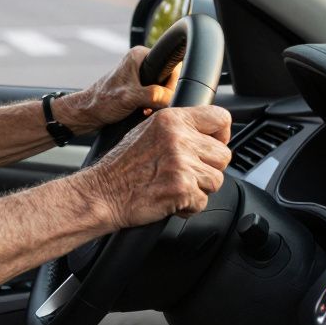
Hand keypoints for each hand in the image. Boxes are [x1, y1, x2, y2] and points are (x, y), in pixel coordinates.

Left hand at [52, 47, 176, 133]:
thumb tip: (170, 97)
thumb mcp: (132, 97)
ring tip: (144, 109)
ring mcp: (138, 76)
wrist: (87, 113)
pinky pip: (153, 96)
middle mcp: (139, 63)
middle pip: (167, 80)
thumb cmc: (102, 101)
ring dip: (156, 103)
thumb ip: (154, 95)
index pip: (171, 65)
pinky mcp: (136, 88)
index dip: (170, 83)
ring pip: (161, 90)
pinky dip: (150, 106)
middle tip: (150, 105)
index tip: (163, 96)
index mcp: (139, 55)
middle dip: (162, 95)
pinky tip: (142, 111)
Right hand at [77, 106, 232, 229]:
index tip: (212, 145)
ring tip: (174, 186)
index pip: (220, 118)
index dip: (221, 135)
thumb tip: (207, 134)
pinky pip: (203, 201)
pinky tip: (170, 199)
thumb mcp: (147, 131)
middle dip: (207, 168)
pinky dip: (188, 206)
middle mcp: (178, 138)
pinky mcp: (182, 188)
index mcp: (172, 119)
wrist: (102, 193)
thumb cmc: (121, 166)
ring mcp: (181, 163)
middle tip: (184, 173)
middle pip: (223, 155)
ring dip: (199, 188)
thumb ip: (178, 129)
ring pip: (216, 180)